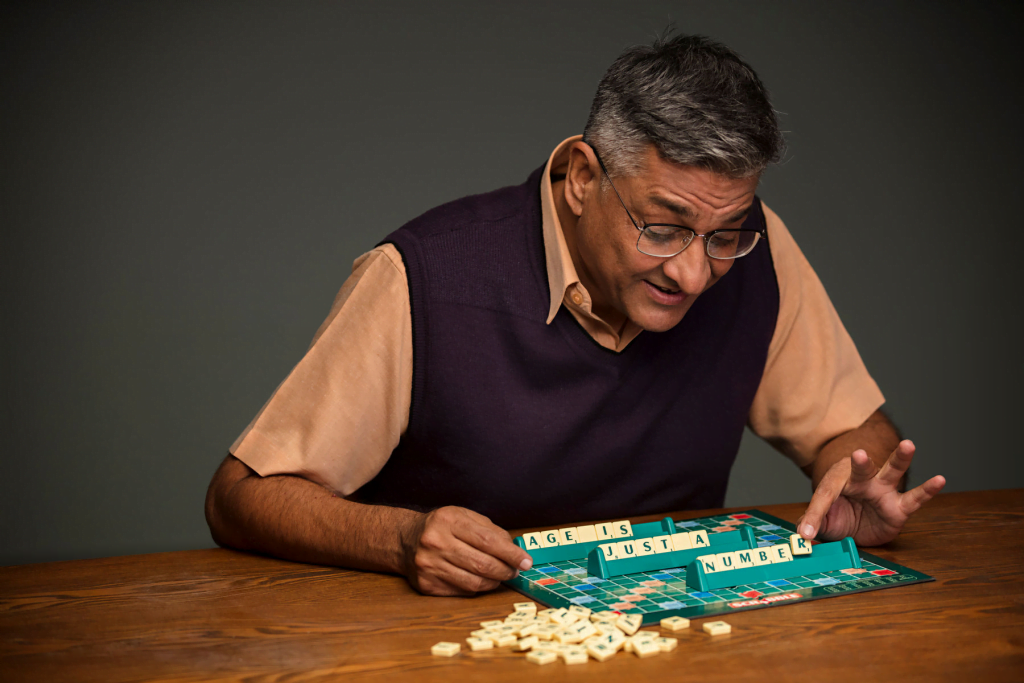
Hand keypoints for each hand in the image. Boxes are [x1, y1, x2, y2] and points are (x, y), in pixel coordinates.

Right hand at [398, 506, 533, 595]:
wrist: (404, 540)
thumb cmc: (441, 527)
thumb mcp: (464, 517)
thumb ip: (490, 530)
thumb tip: (515, 551)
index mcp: (448, 521)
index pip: (487, 540)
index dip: (511, 554)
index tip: (526, 561)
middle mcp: (436, 543)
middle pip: (482, 564)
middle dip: (505, 570)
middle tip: (515, 571)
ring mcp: (429, 566)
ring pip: (474, 583)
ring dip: (493, 582)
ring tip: (500, 576)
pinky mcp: (427, 585)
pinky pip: (462, 591)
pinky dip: (477, 588)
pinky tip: (480, 580)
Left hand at [798, 440, 945, 546]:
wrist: (856, 520)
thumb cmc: (838, 514)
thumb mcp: (823, 521)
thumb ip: (812, 523)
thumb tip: (802, 534)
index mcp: (837, 482)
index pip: (825, 496)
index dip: (814, 514)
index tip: (806, 531)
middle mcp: (862, 481)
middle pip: (861, 469)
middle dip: (860, 463)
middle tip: (859, 454)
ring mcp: (883, 490)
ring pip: (892, 471)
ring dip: (900, 458)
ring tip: (908, 445)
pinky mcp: (900, 506)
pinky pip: (915, 498)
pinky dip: (928, 490)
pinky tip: (939, 479)